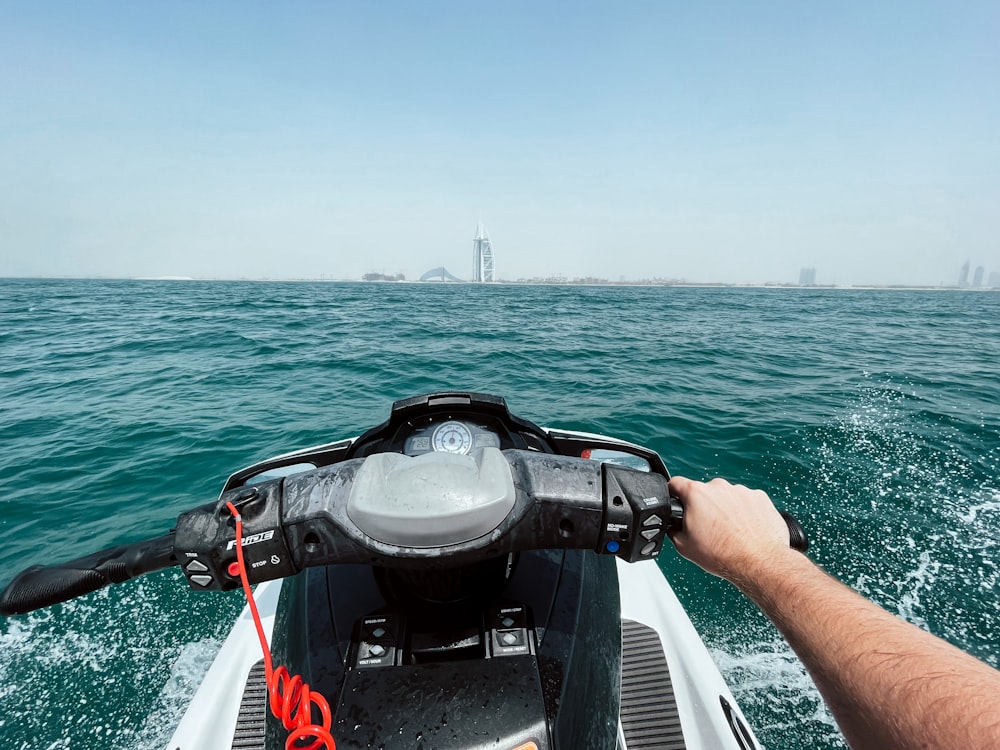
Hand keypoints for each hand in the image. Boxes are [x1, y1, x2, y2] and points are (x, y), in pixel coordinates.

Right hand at [667, 476, 794, 582]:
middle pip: (704, 492)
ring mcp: (742, 491)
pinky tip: (745, 530)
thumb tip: (674, 527)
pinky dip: (745, 513)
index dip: (673, 493)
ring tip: (730, 532)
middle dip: (704, 507)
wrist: (759, 563)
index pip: (676, 483)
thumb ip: (674, 530)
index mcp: (697, 494)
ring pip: (727, 497)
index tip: (676, 500)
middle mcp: (719, 487)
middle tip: (707, 528)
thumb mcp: (684, 547)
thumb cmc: (724, 556)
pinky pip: (747, 502)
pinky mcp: (760, 498)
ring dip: (725, 510)